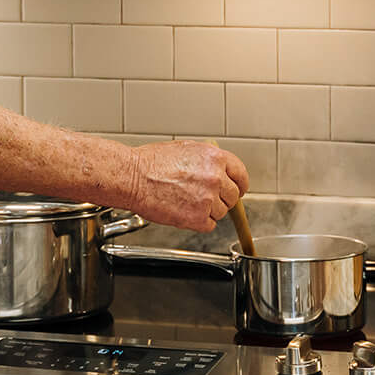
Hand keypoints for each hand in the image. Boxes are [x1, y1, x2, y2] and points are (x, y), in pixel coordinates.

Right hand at [126, 140, 248, 230]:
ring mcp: (208, 199)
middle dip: (221, 199)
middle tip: (204, 198)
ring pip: (221, 212)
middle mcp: (215, 178)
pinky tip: (183, 211)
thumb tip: (218, 169)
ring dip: (208, 211)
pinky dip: (198, 222)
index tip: (237, 190)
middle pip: (233, 197)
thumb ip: (208, 160)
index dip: (239, 185)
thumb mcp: (186, 148)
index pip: (241, 175)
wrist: (133, 177)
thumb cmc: (151, 163)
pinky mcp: (197, 218)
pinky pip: (209, 225)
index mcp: (215, 158)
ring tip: (186, 202)